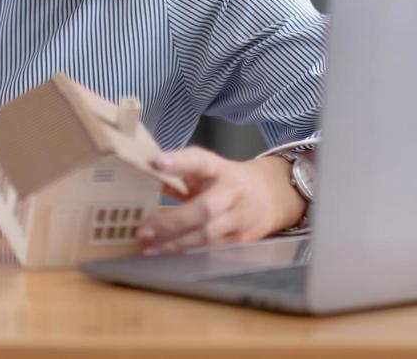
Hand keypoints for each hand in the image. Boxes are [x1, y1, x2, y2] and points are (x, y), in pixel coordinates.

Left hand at [135, 146, 304, 254]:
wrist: (274, 196)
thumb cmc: (229, 180)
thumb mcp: (210, 169)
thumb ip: (182, 171)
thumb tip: (144, 171)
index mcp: (222, 170)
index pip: (201, 162)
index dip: (180, 162)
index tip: (156, 162)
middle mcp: (233, 193)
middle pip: (204, 209)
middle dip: (172, 222)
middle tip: (143, 230)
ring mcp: (239, 219)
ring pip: (207, 236)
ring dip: (175, 244)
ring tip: (148, 247)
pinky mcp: (240, 241)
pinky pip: (211, 250)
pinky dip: (186, 254)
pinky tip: (165, 255)